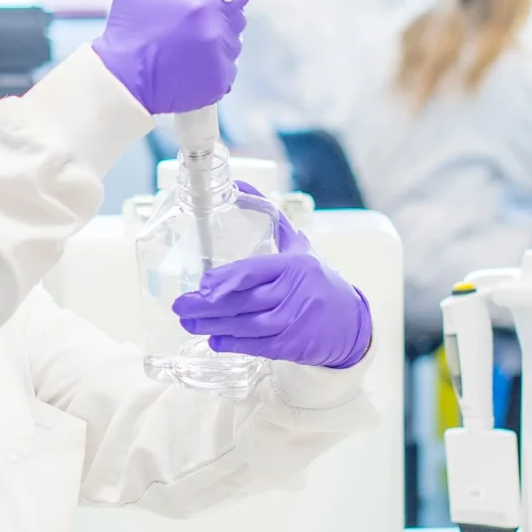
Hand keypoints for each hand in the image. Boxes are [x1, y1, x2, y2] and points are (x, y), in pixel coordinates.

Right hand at [91, 0, 250, 115]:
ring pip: (232, 44)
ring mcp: (221, 60)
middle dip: (217, 16)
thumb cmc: (127, 28)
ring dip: (215, 42)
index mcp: (204, 2)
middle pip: (236, 17)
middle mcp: (218, 31)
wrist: (121, 79)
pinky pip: (227, 70)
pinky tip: (187, 66)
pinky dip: (212, 67)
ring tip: (184, 47)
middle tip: (188, 24)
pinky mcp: (218, 84)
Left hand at [172, 221, 371, 370]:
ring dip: (213, 325)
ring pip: (246, 325)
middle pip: (243, 301)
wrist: (351, 321)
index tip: (201, 284)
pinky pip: (256, 346)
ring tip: (189, 322)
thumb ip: (272, 219)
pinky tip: (214, 340)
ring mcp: (293, 321)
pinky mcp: (293, 345)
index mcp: (294, 265)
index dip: (224, 280)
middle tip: (180, 305)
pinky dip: (232, 344)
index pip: (252, 272)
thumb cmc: (318, 279)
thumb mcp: (301, 247)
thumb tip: (239, 186)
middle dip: (206, 306)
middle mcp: (294, 292)